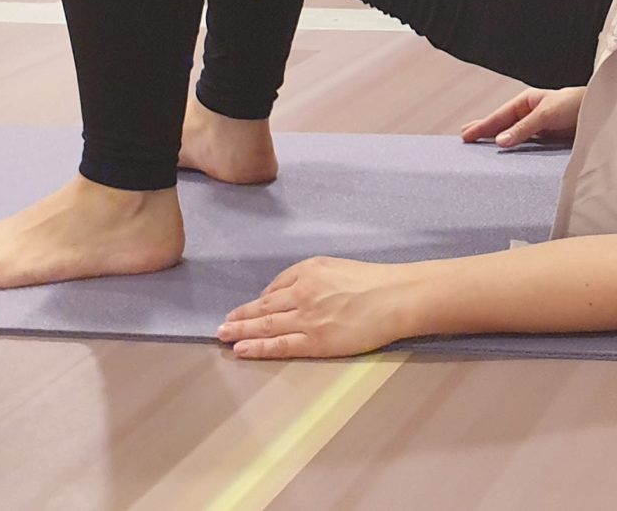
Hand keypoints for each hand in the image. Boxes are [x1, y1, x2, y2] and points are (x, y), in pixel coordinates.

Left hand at [219, 257, 421, 358]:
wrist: (396, 298)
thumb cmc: (372, 280)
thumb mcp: (334, 265)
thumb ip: (306, 275)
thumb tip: (280, 292)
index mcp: (307, 273)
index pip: (274, 289)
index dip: (256, 302)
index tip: (243, 311)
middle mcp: (302, 294)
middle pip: (263, 308)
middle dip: (239, 317)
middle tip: (220, 326)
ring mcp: (308, 319)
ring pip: (266, 327)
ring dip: (241, 332)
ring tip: (224, 337)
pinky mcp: (317, 341)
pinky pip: (281, 345)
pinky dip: (259, 347)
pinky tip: (243, 349)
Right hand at [460, 85, 584, 146]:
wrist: (603, 115)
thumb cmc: (576, 105)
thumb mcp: (547, 114)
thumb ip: (524, 128)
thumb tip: (500, 141)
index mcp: (527, 102)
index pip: (500, 116)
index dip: (483, 126)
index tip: (466, 136)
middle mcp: (530, 115)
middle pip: (503, 125)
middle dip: (485, 131)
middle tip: (464, 140)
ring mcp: (538, 129)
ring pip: (513, 137)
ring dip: (498, 142)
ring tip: (479, 149)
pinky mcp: (547, 142)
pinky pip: (526, 148)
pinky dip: (514, 151)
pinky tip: (505, 157)